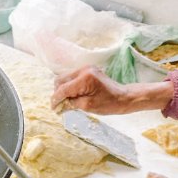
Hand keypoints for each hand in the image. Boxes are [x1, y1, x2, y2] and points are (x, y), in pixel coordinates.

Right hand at [50, 66, 172, 114]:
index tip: (53, 108)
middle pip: (60, 80)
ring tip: (67, 101)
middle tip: (60, 106)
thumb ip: (71, 103)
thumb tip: (58, 105)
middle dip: (58, 93)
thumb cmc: (109, 104)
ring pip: (64, 77)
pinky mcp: (87, 70)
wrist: (124, 97)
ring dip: (63, 89)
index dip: (56, 99)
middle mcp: (84, 69)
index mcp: (85, 79)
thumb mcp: (88, 106)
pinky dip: (69, 86)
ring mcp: (86, 68)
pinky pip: (72, 77)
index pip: (63, 88)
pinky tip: (73, 95)